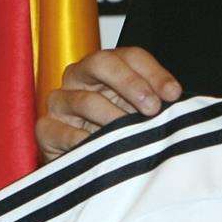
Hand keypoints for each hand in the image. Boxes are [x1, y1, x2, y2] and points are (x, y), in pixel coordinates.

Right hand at [36, 47, 181, 161]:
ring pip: (85, 100)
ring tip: (131, 135)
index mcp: (104, 68)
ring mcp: (60, 102)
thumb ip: (154, 102)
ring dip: (113, 118)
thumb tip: (176, 100)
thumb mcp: (137, 114)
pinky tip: (102, 150)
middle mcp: (79, 77)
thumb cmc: (115, 134)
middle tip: (152, 107)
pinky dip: (85, 142)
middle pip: (102, 63)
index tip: (173, 94)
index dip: (154, 72)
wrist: (82, 165)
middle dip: (131, 83)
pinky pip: (63, 131)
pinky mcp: (45, 128)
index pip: (130, 56)